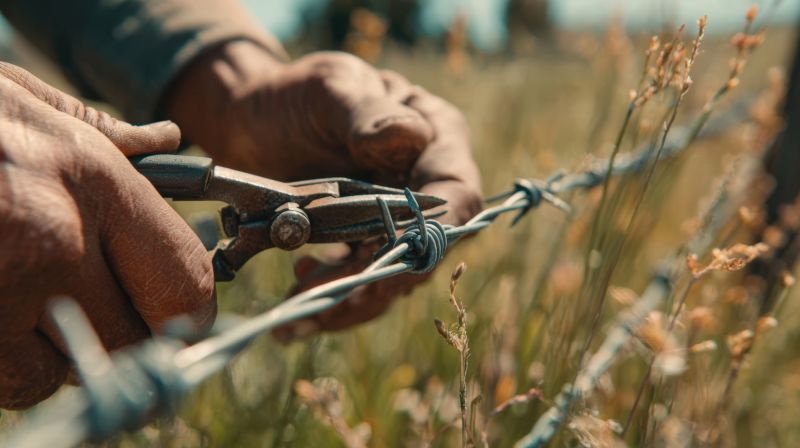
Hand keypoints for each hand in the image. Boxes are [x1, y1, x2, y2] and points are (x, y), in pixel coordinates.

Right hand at [0, 63, 214, 408]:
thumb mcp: (21, 103)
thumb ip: (101, 133)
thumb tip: (163, 142)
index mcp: (90, 179)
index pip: (185, 282)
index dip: (187, 312)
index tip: (178, 317)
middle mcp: (53, 239)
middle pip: (138, 338)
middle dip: (128, 334)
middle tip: (104, 313)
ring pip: (72, 369)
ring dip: (64, 352)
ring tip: (32, 303)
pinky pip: (12, 386)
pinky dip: (12, 367)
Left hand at [167, 40, 480, 337]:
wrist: (253, 120)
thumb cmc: (297, 97)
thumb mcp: (330, 92)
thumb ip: (367, 114)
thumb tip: (411, 137)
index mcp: (436, 136)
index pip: (458, 194)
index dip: (432, 236)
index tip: (390, 264)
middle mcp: (427, 183)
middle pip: (426, 248)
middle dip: (377, 279)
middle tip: (324, 297)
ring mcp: (400, 217)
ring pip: (394, 274)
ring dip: (351, 298)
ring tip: (301, 304)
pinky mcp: (369, 242)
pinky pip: (365, 280)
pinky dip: (334, 295)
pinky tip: (299, 283)